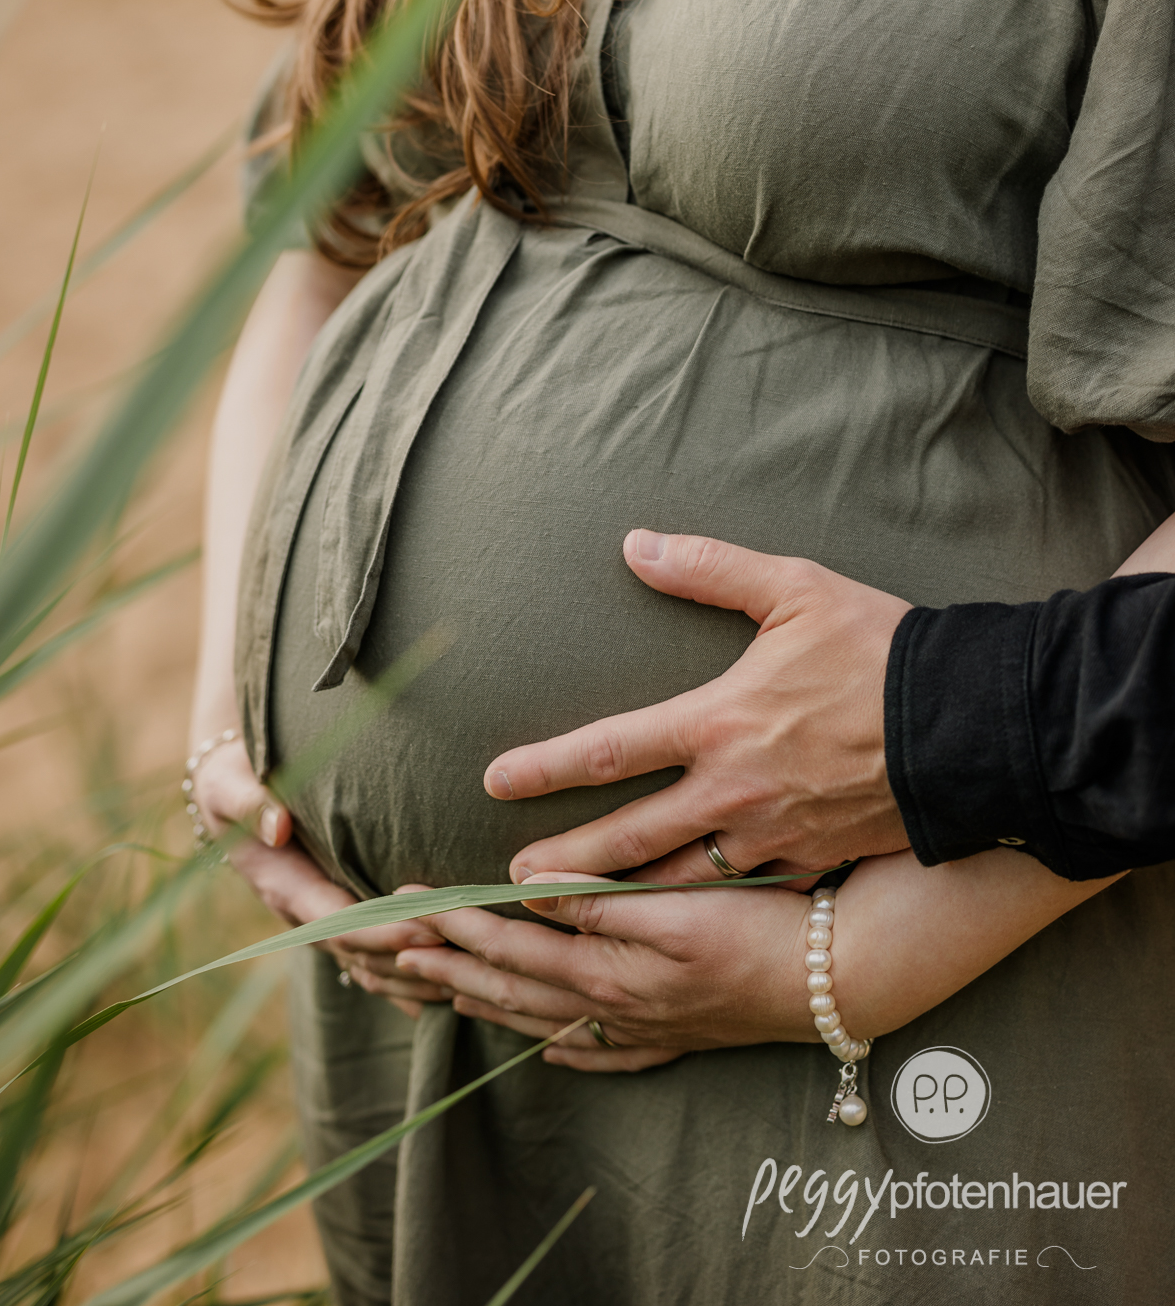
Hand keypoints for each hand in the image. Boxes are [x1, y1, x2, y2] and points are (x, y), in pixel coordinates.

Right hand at [192, 736, 450, 1016]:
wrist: (227, 793)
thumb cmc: (233, 779)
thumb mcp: (228, 782)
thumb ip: (251, 803)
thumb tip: (278, 825)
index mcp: (284, 886)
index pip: (338, 922)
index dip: (382, 930)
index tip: (426, 927)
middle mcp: (305, 917)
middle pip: (364, 955)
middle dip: (414, 958)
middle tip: (469, 953)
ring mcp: (322, 925)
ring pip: (372, 969)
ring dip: (418, 978)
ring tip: (474, 975)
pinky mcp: (339, 922)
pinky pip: (375, 964)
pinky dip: (411, 980)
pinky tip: (453, 991)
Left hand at [394, 872, 813, 1071]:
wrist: (839, 980)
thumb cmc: (761, 930)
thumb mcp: (678, 906)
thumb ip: (598, 899)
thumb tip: (527, 887)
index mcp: (608, 970)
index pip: (511, 948)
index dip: (455, 926)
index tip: (406, 908)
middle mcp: (616, 1008)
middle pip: (515, 990)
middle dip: (451, 969)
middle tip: (395, 953)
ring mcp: (645, 1029)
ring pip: (548, 1021)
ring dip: (490, 1003)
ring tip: (445, 992)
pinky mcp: (676, 1036)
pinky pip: (603, 1054)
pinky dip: (567, 1051)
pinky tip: (551, 1051)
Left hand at [484, 532, 912, 883]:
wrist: (973, 727)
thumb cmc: (883, 651)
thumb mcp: (796, 590)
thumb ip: (710, 568)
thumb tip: (636, 544)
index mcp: (721, 723)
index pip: (611, 748)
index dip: (546, 767)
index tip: (494, 780)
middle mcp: (735, 791)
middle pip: (628, 838)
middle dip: (564, 865)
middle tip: (510, 883)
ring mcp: (775, 836)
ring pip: (680, 881)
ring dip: (620, 900)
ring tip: (572, 915)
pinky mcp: (813, 862)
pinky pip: (743, 893)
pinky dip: (700, 909)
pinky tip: (675, 922)